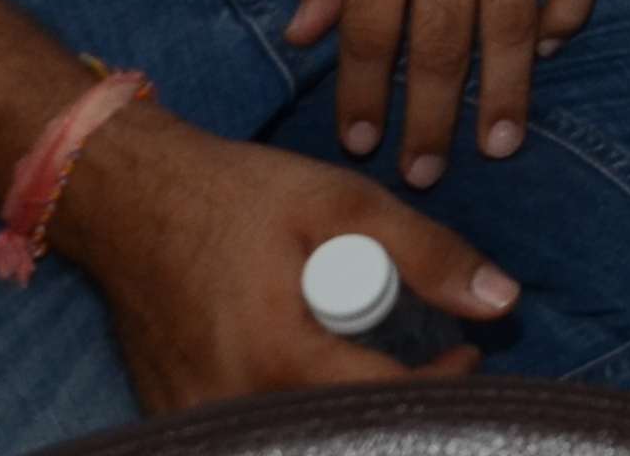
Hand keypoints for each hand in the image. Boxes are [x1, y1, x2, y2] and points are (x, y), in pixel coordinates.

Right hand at [56, 111, 517, 414]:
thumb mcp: (341, 203)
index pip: (380, 403)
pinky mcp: (175, 417)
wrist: (128, 201)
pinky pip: (254, 426)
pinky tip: (314, 370)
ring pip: (298, 432)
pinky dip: (294, 405)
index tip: (464, 354)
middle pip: (339, 430)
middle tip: (424, 360)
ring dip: (344, 407)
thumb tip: (501, 302)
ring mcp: (194, 417)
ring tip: (369, 360)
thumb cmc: (235, 196)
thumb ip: (426, 253)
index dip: (437, 385)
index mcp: (274, 357)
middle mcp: (228, 404)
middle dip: (391, 401)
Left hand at [287, 0, 595, 188]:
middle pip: (439, 37)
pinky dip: (568, 15)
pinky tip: (549, 48)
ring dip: (504, 89)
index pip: (370, 26)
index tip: (360, 144)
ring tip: (498, 143)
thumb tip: (304, 35)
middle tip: (425, 173)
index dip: (364, 92)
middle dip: (429, 115)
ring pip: (511, 18)